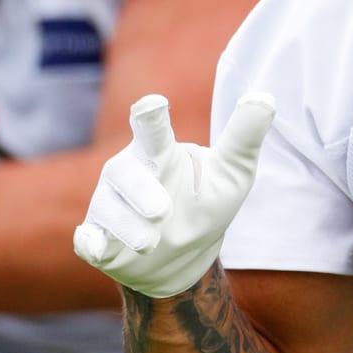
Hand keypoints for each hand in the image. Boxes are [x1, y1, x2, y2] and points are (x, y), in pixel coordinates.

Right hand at [74, 92, 274, 298]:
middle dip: (140, 190)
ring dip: (129, 227)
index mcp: (158, 152)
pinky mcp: (97, 236)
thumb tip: (265, 96)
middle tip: (163, 210)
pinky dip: (91, 242)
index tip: (151, 104)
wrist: (184, 256)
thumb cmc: (207, 202)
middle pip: (123, 172)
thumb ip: (244, 137)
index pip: (152, 129)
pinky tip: (97, 247)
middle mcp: (127, 172)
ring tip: (151, 242)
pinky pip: (87, 238)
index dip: (150, 117)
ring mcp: (108, 204)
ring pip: (108, 209)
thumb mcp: (232, 173)